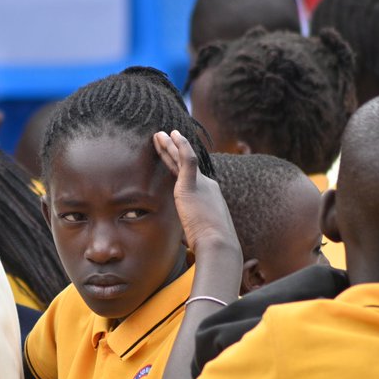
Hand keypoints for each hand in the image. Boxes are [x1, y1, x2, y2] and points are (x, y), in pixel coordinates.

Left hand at [153, 130, 236, 255]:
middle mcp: (208, 186)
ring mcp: (201, 184)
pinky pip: (187, 159)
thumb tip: (187, 242)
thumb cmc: (211, 245)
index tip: (171, 157)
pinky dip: (181, 146)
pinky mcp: (192, 185)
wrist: (218, 244)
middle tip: (164, 137)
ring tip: (160, 134)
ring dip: (170, 146)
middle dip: (173, 151)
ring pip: (183, 159)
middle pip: (185, 165)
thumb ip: (192, 231)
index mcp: (208, 197)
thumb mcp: (201, 235)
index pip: (190, 177)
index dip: (178, 166)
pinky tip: (174, 135)